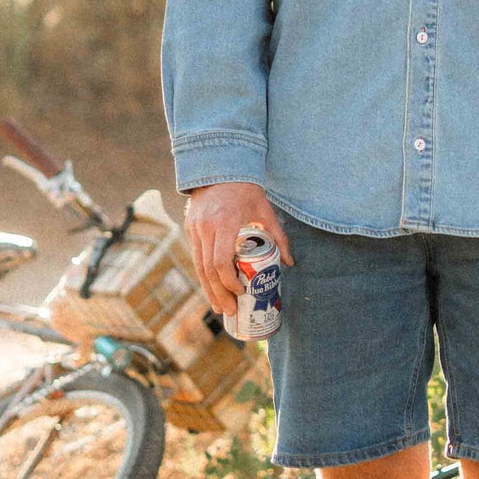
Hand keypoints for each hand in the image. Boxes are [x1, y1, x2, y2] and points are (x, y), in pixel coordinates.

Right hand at [183, 182, 294, 318]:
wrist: (220, 167)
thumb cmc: (247, 190)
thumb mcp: (265, 211)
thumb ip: (278, 237)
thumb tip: (289, 262)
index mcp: (226, 222)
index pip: (221, 261)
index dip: (229, 282)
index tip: (241, 292)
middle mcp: (207, 227)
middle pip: (209, 269)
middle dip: (219, 293)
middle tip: (230, 310)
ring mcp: (195, 228)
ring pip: (199, 266)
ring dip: (209, 290)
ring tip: (220, 307)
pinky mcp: (190, 228)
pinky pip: (196, 257)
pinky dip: (204, 276)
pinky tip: (211, 289)